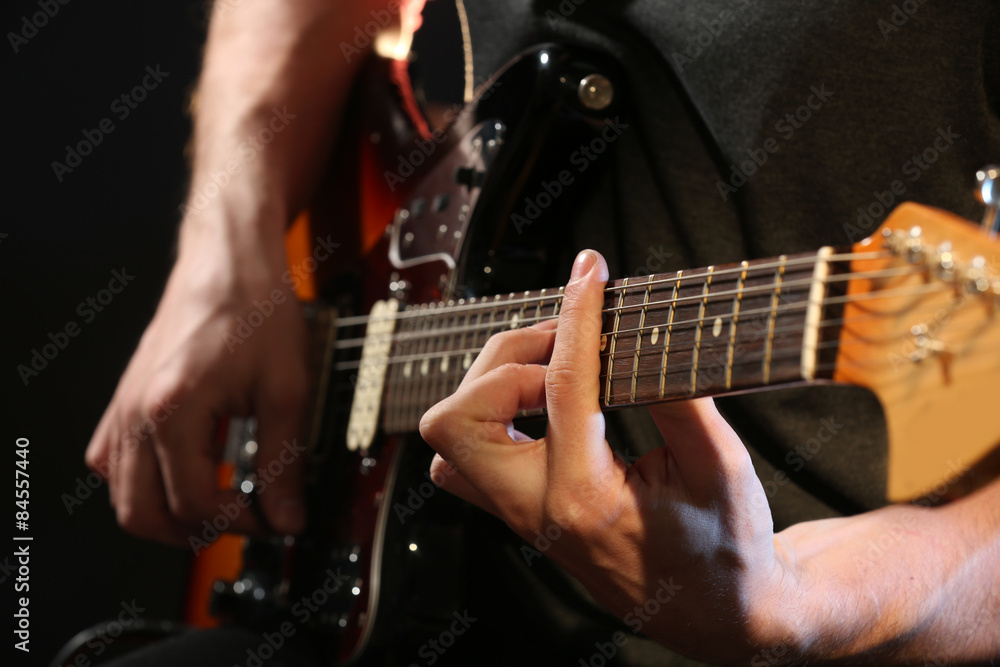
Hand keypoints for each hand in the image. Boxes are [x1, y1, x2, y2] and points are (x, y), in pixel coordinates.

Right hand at [85, 219, 307, 544]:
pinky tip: (182, 472)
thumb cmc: (255, 309)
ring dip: (164, 513)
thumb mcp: (286, 391)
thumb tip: (286, 515)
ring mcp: (124, 405)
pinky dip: (141, 482)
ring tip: (215, 504)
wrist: (230, 260)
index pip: (191, 504)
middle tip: (241, 520)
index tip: (271, 517)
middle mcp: (136, 411)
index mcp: (172, 410)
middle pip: (142, 513)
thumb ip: (283, 462)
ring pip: (121, 494)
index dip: (237, 523)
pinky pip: (111, 460)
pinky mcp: (126, 397)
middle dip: (194, 531)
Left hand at [419, 250, 790, 662]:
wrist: (717, 613)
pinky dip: (491, 416)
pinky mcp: (518, 514)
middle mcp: (535, 510)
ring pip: (450, 438)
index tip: (589, 272)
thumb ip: (681, 399)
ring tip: (555, 369)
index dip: (577, 315)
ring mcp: (518, 516)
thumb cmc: (724, 551)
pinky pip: (464, 460)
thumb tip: (650, 334)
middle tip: (568, 342)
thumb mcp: (720, 469)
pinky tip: (542, 404)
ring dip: (491, 386)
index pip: (563, 385)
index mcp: (586, 498)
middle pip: (460, 417)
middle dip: (505, 360)